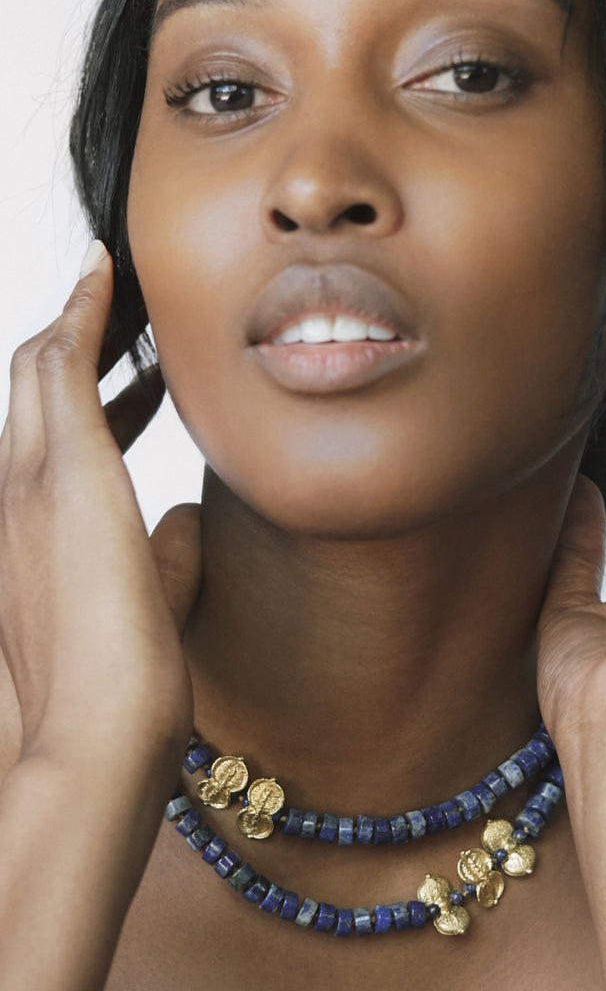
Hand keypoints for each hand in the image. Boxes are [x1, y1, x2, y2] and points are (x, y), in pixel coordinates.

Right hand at [0, 242, 200, 766]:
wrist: (104, 727)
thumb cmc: (127, 677)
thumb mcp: (150, 598)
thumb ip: (169, 554)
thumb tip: (193, 516)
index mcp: (35, 531)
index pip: (60, 444)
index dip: (100, 404)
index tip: (141, 381)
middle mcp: (16, 494)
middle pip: (36, 393)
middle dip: (76, 348)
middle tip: (123, 313)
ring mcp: (30, 476)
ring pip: (40, 369)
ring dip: (76, 323)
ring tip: (115, 282)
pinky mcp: (63, 465)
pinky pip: (65, 363)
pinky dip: (83, 313)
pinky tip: (108, 272)